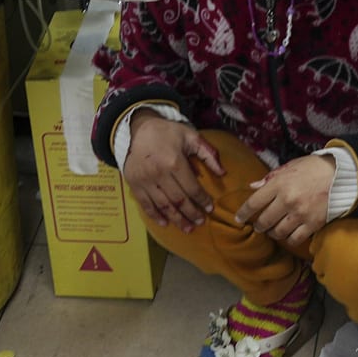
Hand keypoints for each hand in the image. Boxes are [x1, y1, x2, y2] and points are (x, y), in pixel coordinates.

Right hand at [123, 116, 223, 232]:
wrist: (137, 128)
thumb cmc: (167, 132)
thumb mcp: (191, 136)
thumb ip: (208, 154)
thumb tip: (223, 173)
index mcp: (175, 162)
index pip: (192, 188)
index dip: (202, 200)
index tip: (210, 208)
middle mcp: (159, 174)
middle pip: (178, 200)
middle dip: (191, 213)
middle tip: (201, 222)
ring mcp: (145, 181)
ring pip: (163, 206)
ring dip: (176, 219)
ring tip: (188, 228)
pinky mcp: (134, 184)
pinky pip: (145, 205)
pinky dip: (155, 216)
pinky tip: (165, 223)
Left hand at [235, 154, 333, 248]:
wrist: (343, 175)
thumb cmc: (315, 168)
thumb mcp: (291, 166)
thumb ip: (271, 178)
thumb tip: (253, 187)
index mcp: (280, 184)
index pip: (254, 202)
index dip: (243, 213)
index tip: (239, 219)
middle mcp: (287, 200)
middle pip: (264, 221)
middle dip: (259, 225)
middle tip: (259, 226)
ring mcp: (300, 214)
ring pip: (277, 232)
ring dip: (273, 233)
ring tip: (274, 230)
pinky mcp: (313, 224)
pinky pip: (294, 239)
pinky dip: (288, 239)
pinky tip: (288, 235)